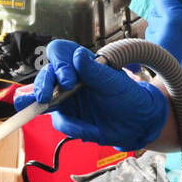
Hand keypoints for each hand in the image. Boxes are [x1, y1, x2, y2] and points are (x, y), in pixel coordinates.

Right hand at [13, 38, 167, 150]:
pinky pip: (60, 122)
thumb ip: (94, 70)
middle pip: (46, 75)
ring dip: (58, 111)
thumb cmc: (130, 98)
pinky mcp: (68, 117)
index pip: (59, 52)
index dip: (58, 62)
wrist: (137, 125)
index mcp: (82, 63)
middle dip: (43, 85)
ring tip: (82, 122)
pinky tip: (91, 130)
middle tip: (45, 97)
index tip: (67, 78)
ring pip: (44, 99)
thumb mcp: (115, 83)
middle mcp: (71, 78)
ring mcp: (67, 98)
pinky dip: (74, 128)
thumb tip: (78, 56)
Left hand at [145, 0, 181, 116]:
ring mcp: (160, 48)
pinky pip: (155, 42)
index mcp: (171, 19)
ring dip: (163, 23)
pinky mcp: (163, 59)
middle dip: (167, 8)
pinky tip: (181, 40)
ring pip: (153, 27)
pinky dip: (164, 37)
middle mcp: (161, 33)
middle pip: (155, 10)